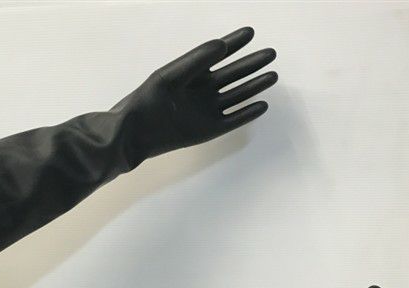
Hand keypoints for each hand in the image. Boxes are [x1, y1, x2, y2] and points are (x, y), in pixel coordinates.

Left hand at [112, 27, 277, 162]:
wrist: (135, 133)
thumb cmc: (146, 101)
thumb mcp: (168, 77)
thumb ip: (194, 61)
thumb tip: (220, 44)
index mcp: (191, 74)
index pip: (217, 55)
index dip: (234, 43)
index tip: (249, 32)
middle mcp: (202, 90)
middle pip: (232, 74)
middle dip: (251, 64)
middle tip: (270, 53)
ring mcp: (206, 110)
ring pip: (236, 95)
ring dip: (254, 86)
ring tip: (272, 75)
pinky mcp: (208, 130)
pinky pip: (233, 120)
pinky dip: (247, 113)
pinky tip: (262, 105)